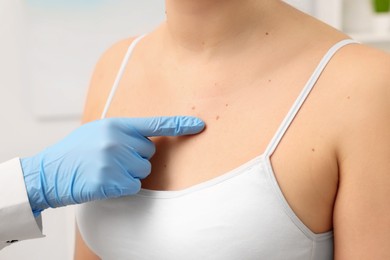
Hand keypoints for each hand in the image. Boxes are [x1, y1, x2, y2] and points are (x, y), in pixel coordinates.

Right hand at [20, 116, 204, 215]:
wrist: (48, 173)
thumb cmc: (74, 153)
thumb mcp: (96, 132)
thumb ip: (122, 132)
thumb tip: (147, 141)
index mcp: (115, 125)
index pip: (154, 124)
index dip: (179, 125)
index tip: (199, 125)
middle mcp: (116, 139)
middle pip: (149, 154)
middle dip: (136, 159)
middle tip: (112, 161)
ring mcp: (113, 160)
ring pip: (142, 171)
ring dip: (129, 175)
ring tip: (105, 171)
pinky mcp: (110, 180)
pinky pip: (133, 186)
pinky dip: (123, 188)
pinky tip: (104, 183)